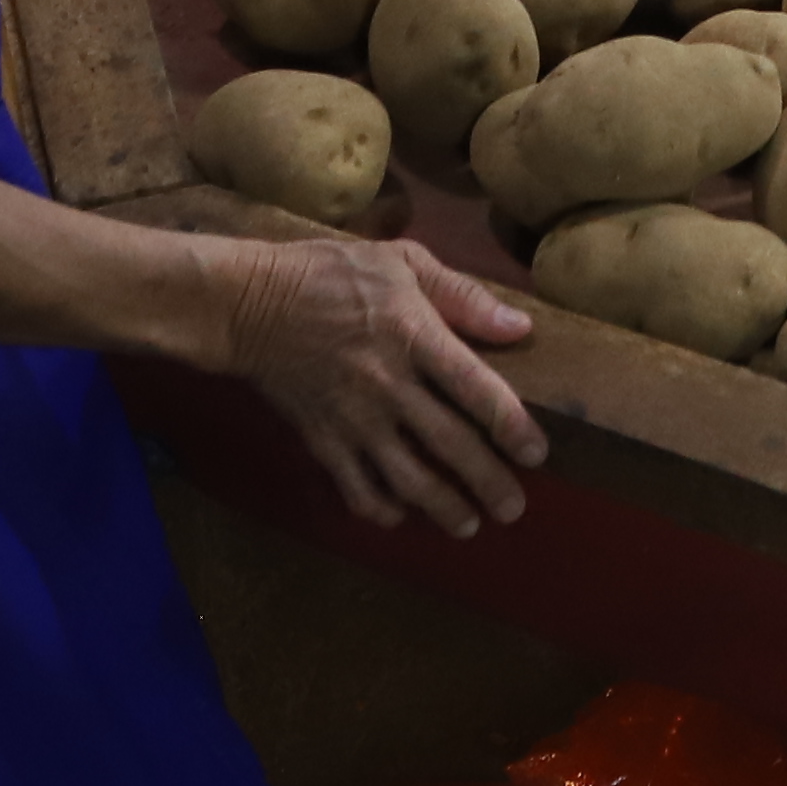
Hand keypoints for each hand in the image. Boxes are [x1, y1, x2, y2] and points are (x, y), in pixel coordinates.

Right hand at [221, 233, 541, 533]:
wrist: (250, 303)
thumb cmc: (331, 274)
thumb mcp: (401, 261)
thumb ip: (462, 296)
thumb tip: (519, 327)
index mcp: (414, 336)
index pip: (475, 390)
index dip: (510, 425)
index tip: (536, 455)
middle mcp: (390, 386)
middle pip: (450, 445)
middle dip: (487, 482)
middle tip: (513, 509)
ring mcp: (354, 419)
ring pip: (407, 477)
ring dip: (442, 507)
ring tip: (467, 524)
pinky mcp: (323, 439)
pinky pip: (356, 487)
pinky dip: (380, 509)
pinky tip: (399, 516)